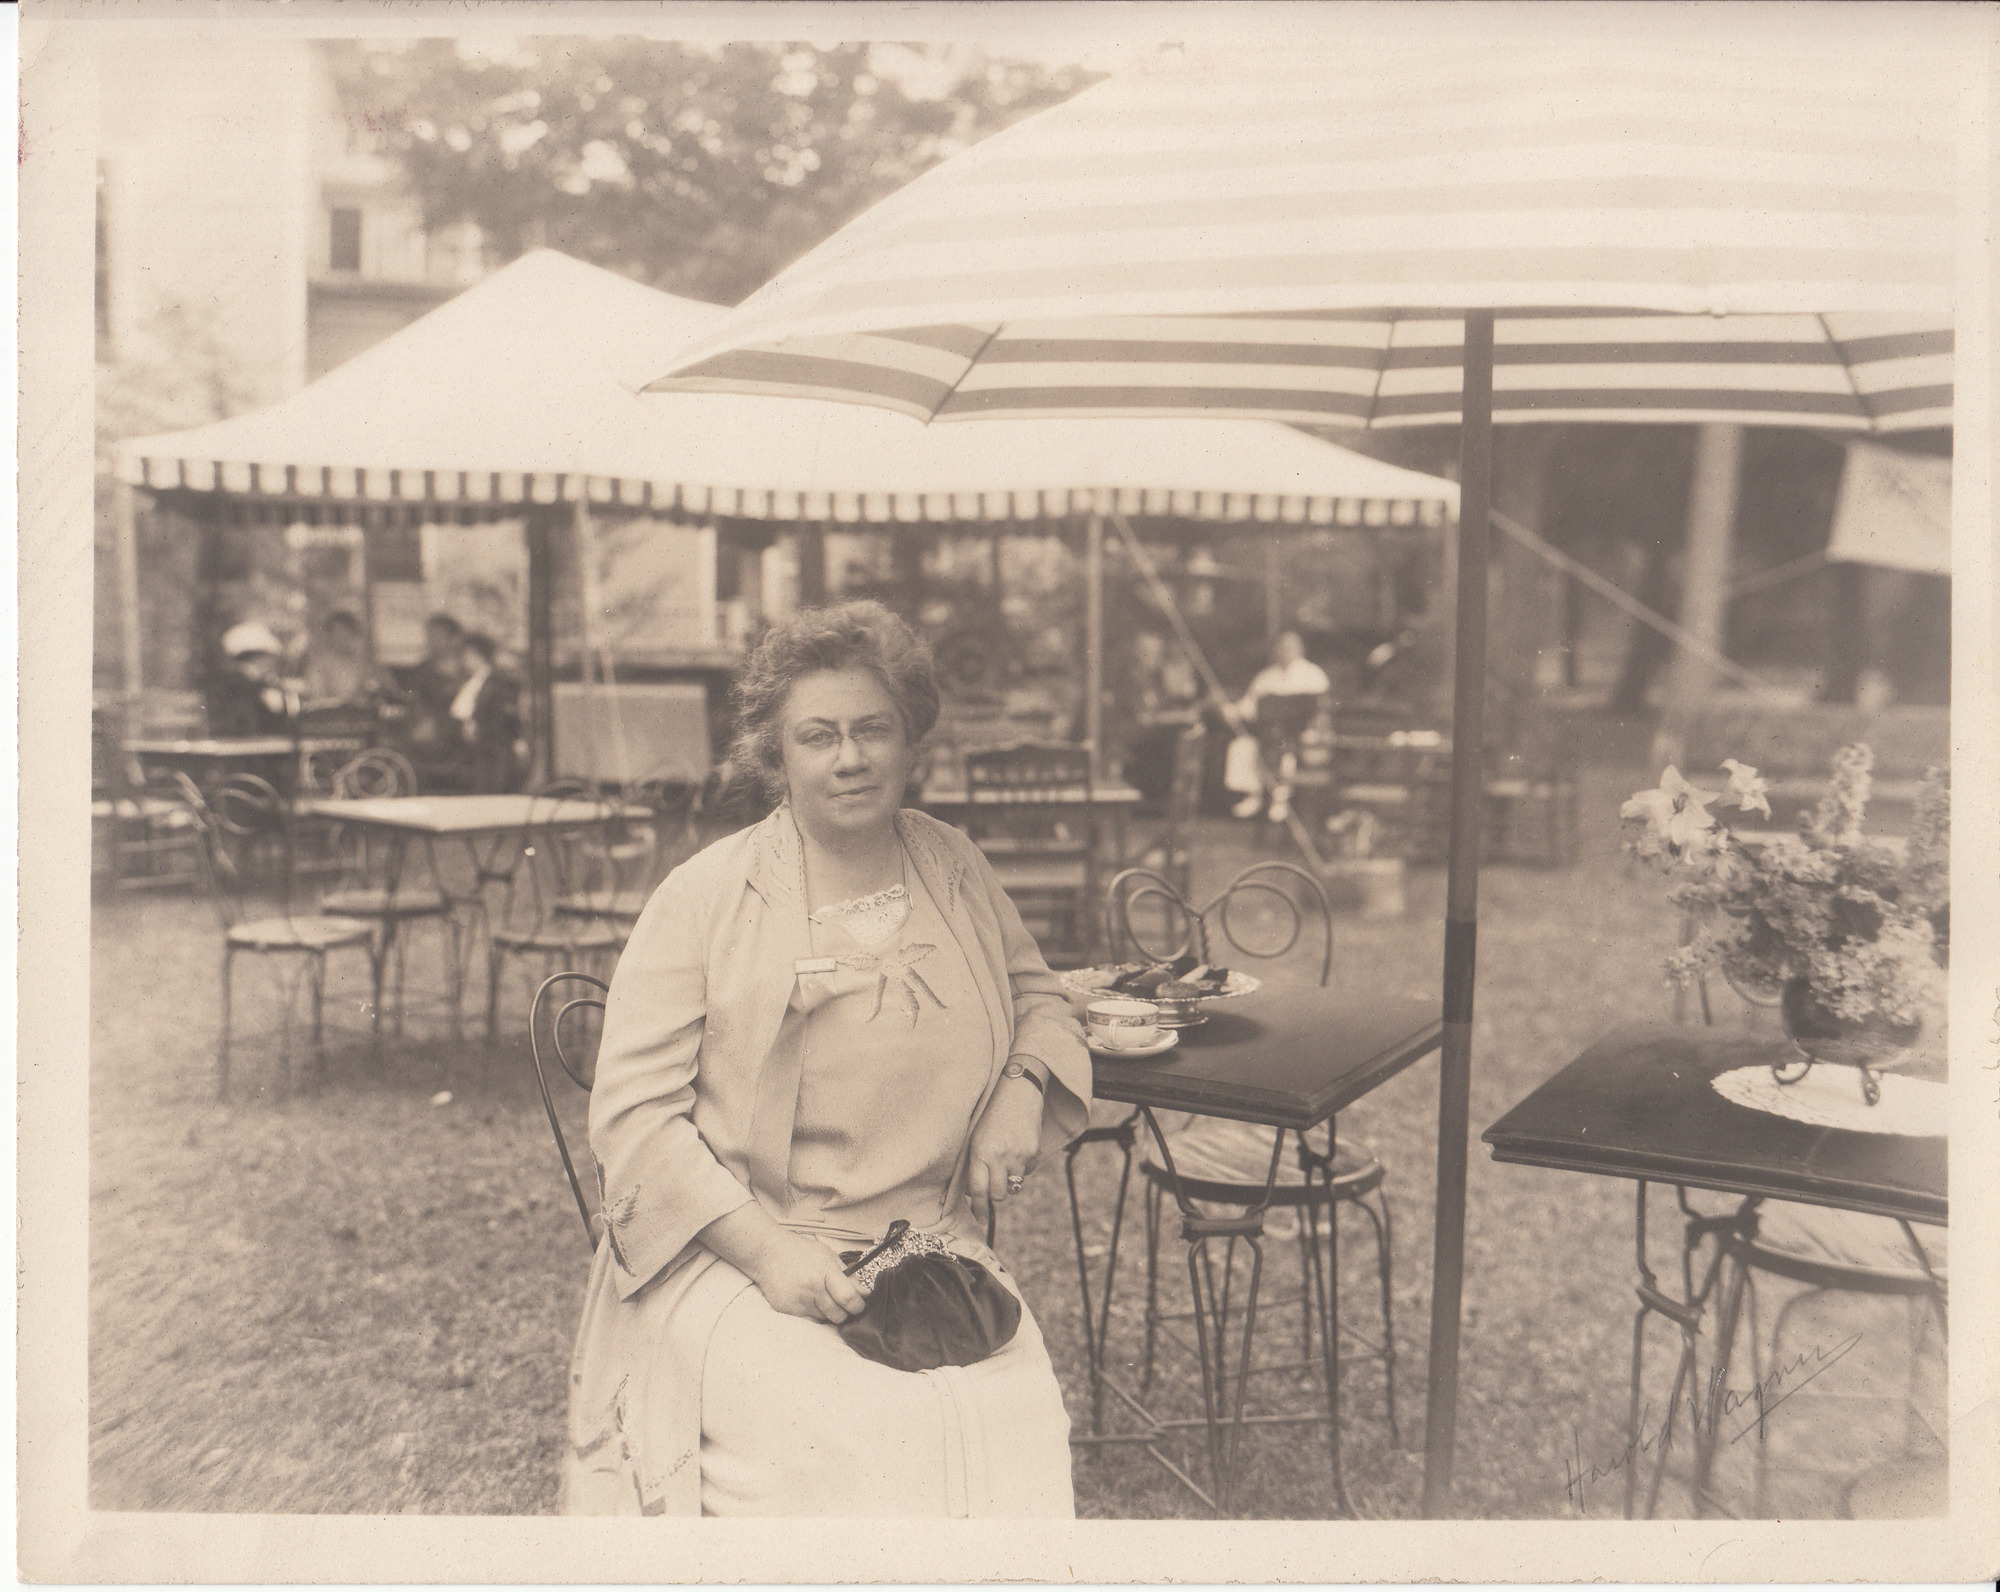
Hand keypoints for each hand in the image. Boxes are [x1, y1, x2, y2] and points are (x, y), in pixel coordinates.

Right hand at [746, 1228, 869, 1324]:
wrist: (768, 1253)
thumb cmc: (800, 1252)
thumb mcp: (827, 1256)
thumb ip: (847, 1276)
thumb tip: (864, 1294)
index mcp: (824, 1272)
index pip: (848, 1298)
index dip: (858, 1306)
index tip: (860, 1305)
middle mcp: (811, 1288)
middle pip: (838, 1315)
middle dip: (846, 1313)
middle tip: (845, 1305)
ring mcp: (798, 1301)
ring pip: (825, 1319)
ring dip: (829, 1313)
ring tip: (823, 1297)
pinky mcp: (788, 1310)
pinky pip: (809, 1320)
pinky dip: (814, 1313)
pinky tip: (809, 1299)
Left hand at [966, 1073, 1044, 1222]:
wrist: (1018, 1091)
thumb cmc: (991, 1113)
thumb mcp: (977, 1135)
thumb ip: (977, 1161)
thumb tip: (976, 1191)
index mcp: (979, 1152)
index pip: (978, 1190)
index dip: (979, 1208)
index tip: (980, 1220)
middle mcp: (998, 1156)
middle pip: (998, 1194)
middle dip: (995, 1195)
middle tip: (993, 1191)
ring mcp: (1018, 1155)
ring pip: (1014, 1185)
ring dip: (1009, 1181)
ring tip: (1006, 1163)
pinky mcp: (1033, 1151)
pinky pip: (1028, 1171)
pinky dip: (1023, 1167)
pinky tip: (1018, 1149)